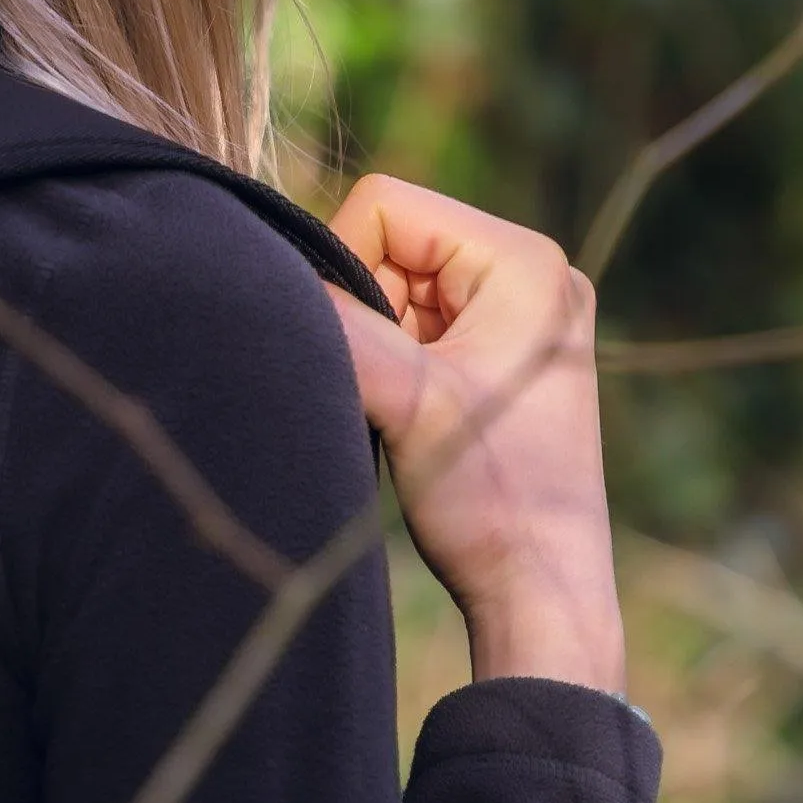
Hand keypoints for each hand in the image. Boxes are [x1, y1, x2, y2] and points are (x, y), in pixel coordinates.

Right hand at [323, 174, 624, 694]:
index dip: (345, 264)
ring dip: (383, 341)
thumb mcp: (402, 400)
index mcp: (526, 260)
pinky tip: (422, 418)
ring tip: (412, 409)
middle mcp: (534, 273)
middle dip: (370, 309)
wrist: (542, 598)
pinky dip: (401, 362)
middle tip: (397, 388)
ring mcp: (523, 313)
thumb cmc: (491, 500)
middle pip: (393, 242)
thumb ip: (334, 324)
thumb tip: (260, 276)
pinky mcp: (506, 352)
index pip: (386, 204)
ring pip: (398, 285)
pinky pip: (420, 322)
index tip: (366, 351)